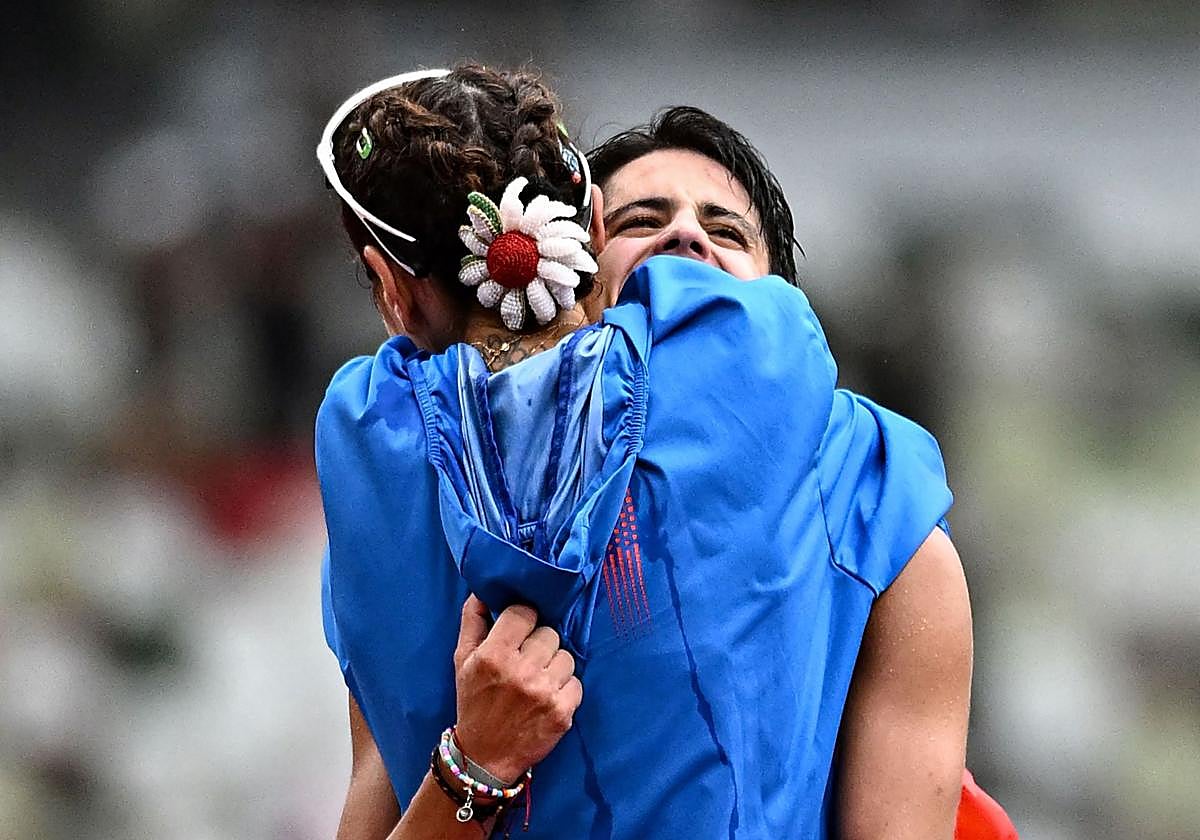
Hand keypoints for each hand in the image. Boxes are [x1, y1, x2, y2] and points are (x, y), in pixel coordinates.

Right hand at [451, 595, 582, 783]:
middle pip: (549, 633)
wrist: (485, 757)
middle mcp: (521, 672)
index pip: (524, 612)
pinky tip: (548, 697)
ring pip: (566, 656)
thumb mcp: (462, 660)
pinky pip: (577, 682)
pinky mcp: (563, 712)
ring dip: (554, 665)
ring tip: (537, 679)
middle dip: (539, 644)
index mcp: (494, 655)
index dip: (523, 619)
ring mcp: (544, 692)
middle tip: (527, 660)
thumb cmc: (474, 702)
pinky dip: (565, 688)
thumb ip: (473, 620)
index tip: (519, 630)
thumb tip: (485, 589)